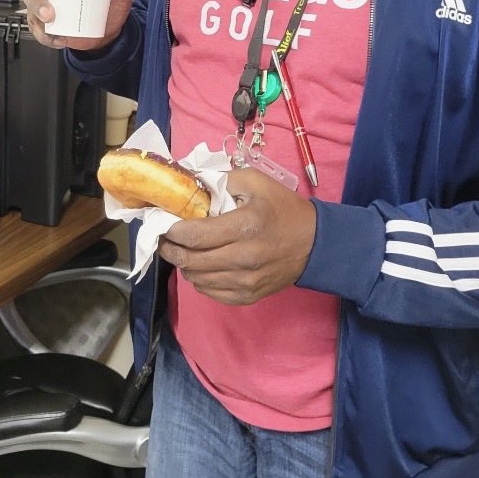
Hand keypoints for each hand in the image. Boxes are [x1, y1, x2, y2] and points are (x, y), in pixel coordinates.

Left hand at [158, 168, 316, 304]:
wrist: (315, 243)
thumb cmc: (282, 208)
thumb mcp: (255, 182)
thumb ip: (220, 180)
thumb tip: (189, 184)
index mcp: (245, 226)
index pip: (194, 235)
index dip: (171, 231)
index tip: (163, 223)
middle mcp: (244, 258)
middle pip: (191, 260)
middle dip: (170, 249)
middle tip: (164, 239)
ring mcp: (246, 281)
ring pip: (197, 279)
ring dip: (184, 264)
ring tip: (184, 250)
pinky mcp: (248, 296)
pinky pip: (210, 293)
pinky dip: (200, 279)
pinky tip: (202, 265)